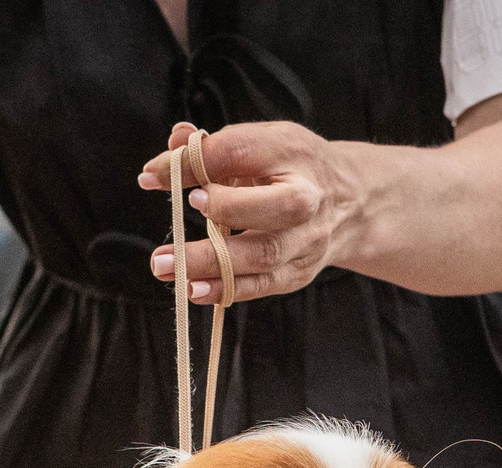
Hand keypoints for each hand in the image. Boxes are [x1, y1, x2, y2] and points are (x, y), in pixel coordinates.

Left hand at [137, 120, 363, 303]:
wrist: (349, 202)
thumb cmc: (288, 167)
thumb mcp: (259, 143)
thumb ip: (213, 146)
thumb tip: (173, 145)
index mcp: (293, 152)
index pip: (241, 152)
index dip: (195, 163)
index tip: (152, 175)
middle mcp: (308, 197)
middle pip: (275, 207)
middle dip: (226, 211)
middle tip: (183, 210)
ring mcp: (307, 240)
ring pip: (264, 255)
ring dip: (211, 263)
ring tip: (164, 266)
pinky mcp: (298, 272)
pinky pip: (263, 285)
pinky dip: (226, 290)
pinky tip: (193, 290)